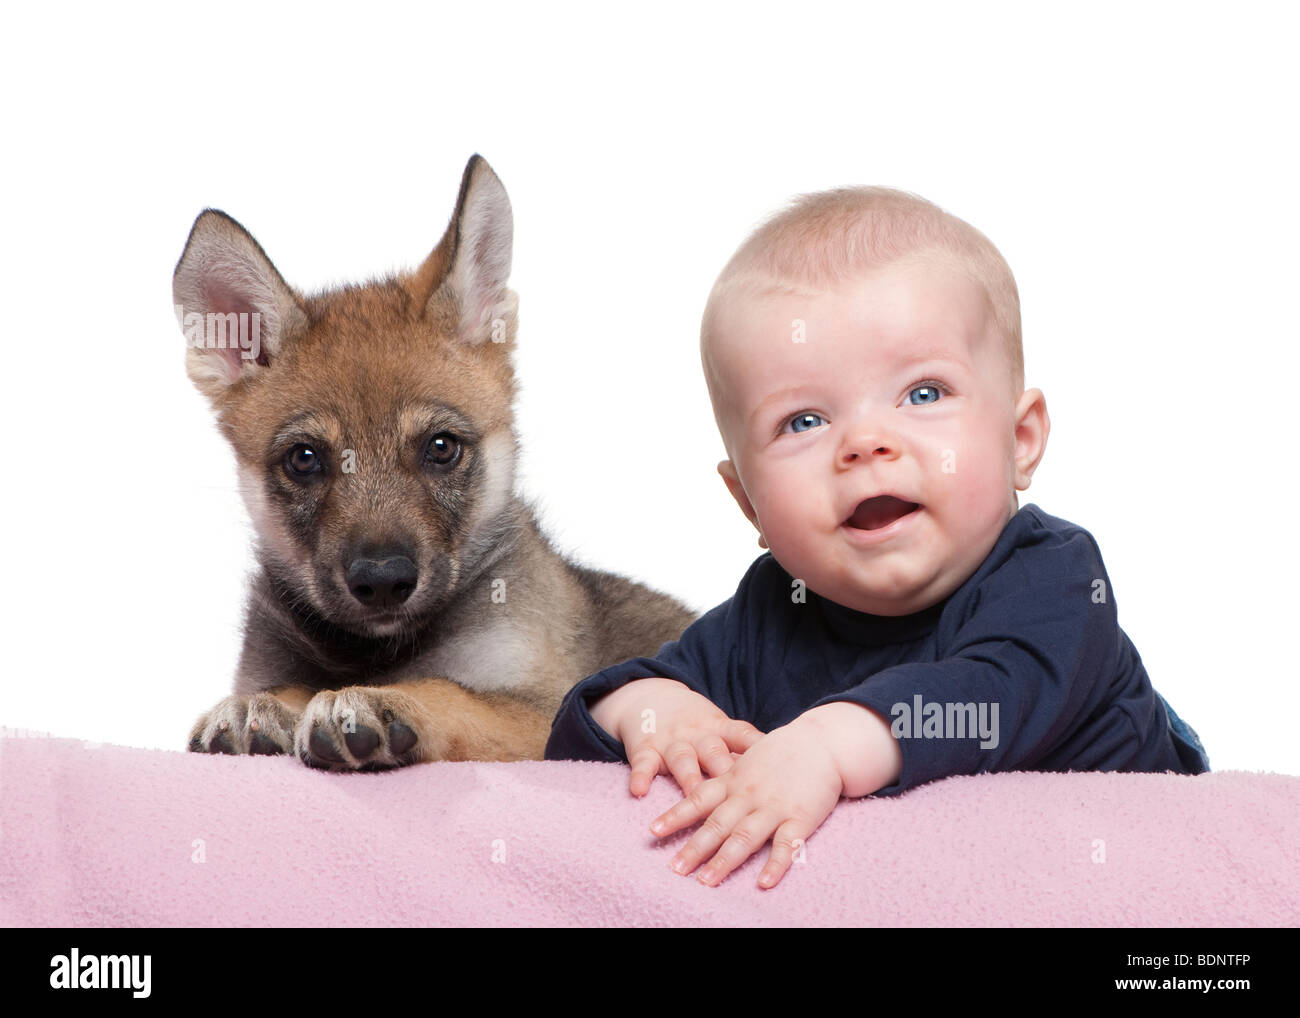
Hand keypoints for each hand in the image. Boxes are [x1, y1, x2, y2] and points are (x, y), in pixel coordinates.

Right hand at [590, 677, 762, 796]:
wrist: (652, 697)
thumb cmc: (698, 723)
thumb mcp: (721, 728)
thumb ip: (743, 750)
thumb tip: (781, 773)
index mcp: (720, 729)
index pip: (743, 736)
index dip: (758, 748)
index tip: (775, 763)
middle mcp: (698, 735)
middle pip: (714, 752)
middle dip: (725, 771)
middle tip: (741, 794)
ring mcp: (672, 742)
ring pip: (682, 760)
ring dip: (688, 779)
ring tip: (692, 798)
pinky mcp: (646, 750)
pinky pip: (643, 764)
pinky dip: (640, 777)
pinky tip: (639, 791)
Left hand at [650, 703, 900, 887]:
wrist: (822, 742)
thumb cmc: (782, 752)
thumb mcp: (746, 758)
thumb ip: (724, 775)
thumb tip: (697, 791)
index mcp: (733, 779)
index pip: (698, 799)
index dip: (676, 815)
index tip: (654, 832)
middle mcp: (748, 794)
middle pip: (717, 824)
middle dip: (694, 848)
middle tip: (675, 869)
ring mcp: (774, 806)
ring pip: (745, 836)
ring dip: (724, 861)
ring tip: (705, 882)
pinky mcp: (800, 818)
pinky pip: (786, 845)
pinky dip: (775, 865)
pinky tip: (763, 883)